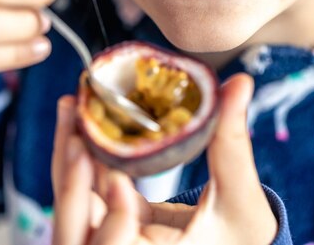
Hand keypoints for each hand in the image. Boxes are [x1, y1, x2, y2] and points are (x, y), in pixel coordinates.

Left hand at [51, 73, 277, 244]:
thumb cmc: (245, 240)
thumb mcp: (241, 200)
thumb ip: (232, 144)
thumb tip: (239, 84)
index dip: (111, 220)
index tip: (118, 182)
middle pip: (76, 227)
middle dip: (70, 178)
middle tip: (76, 127)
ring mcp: (114, 239)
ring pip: (74, 207)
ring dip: (69, 161)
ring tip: (71, 110)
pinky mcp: (115, 221)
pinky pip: (88, 192)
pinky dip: (83, 160)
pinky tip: (85, 121)